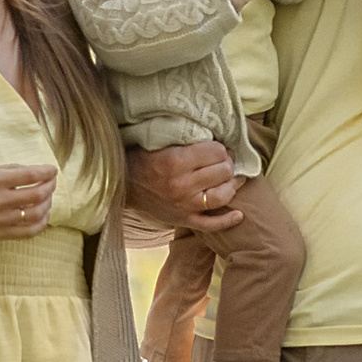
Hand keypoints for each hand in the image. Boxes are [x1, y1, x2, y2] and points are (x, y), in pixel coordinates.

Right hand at [0, 164, 58, 240]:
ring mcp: (0, 219)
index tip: (52, 170)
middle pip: (37, 194)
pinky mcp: (0, 233)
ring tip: (47, 198)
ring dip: (48, 204)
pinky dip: (41, 223)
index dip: (46, 172)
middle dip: (50, 187)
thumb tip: (33, 171)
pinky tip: (42, 215)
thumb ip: (8, 170)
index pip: (30, 175)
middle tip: (51, 183)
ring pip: (36, 213)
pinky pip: (28, 232)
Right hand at [125, 141, 242, 233]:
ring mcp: (184, 205)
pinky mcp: (183, 220)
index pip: (215, 152)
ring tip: (233, 177)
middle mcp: (181, 185)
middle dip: (227, 163)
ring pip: (222, 196)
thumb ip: (186, 139)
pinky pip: (210, 225)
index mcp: (175, 161)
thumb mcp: (160, 141)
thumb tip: (215, 137)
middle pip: (222, 172)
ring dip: (232, 185)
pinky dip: (227, 221)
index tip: (219, 147)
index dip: (221, 147)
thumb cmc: (142, 158)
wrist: (121, 184)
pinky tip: (239, 215)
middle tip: (225, 160)